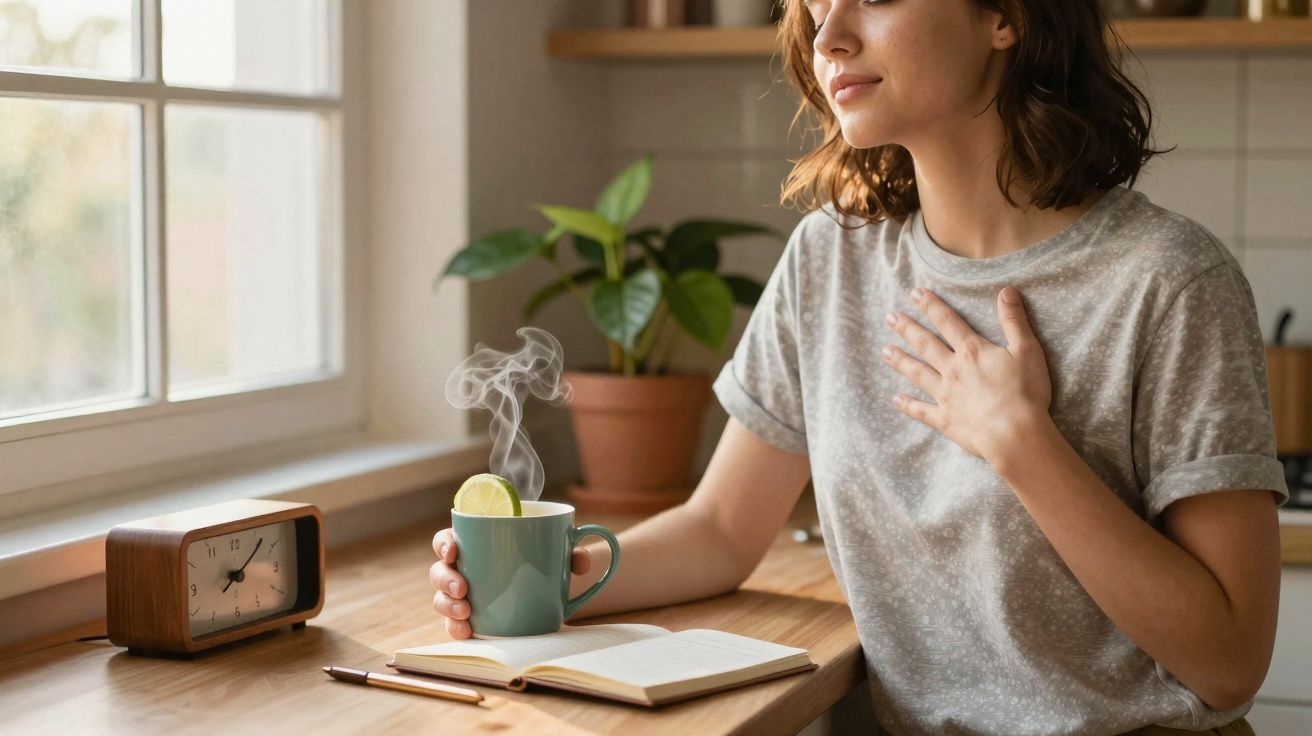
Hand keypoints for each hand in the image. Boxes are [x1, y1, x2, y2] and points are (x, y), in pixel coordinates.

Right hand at [430, 528, 593, 639]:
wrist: (547, 589)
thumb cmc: (542, 561)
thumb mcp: (557, 554)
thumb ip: (570, 552)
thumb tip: (581, 561)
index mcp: (474, 544)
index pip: (447, 539)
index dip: (444, 544)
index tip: (453, 551)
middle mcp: (463, 569)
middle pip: (439, 571)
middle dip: (445, 580)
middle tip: (463, 588)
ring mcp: (463, 596)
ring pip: (441, 599)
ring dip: (448, 606)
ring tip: (466, 612)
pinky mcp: (470, 619)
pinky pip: (454, 625)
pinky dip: (456, 629)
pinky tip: (466, 632)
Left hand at [881, 286, 1051, 466]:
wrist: (1014, 434)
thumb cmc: (1025, 392)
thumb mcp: (1027, 350)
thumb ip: (1014, 320)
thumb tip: (1007, 290)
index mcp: (972, 351)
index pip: (947, 322)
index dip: (931, 306)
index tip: (915, 293)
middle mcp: (953, 370)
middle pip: (926, 345)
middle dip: (907, 329)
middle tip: (890, 317)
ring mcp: (946, 395)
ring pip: (918, 373)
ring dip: (901, 361)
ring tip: (885, 351)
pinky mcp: (945, 419)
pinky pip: (921, 410)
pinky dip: (908, 405)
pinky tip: (896, 399)